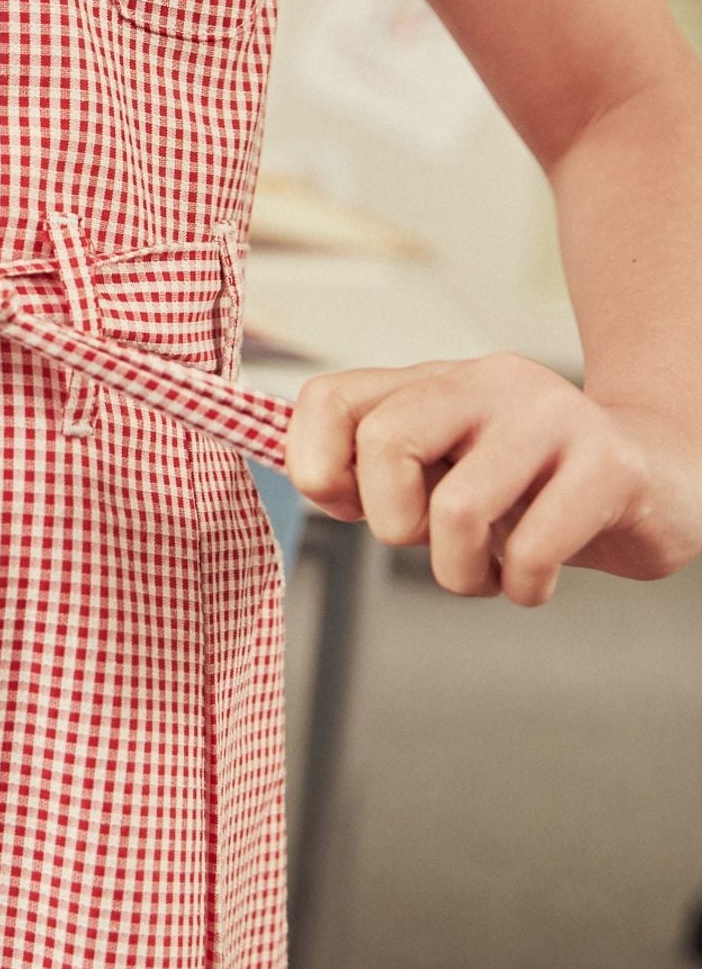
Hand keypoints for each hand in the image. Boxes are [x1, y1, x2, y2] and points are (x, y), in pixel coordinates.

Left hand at [283, 353, 701, 603]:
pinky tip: (536, 576)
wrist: (658, 478)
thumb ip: (377, 469)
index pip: (330, 399)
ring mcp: (552, 417)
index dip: (315, 467)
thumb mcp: (447, 467)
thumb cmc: (534, 486)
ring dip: (461, 574)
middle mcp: (490, 383)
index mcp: (437, 381)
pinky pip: (532, 549)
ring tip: (490, 570)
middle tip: (433, 542)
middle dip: (393, 523)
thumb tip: (310, 483)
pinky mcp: (608, 465)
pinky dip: (523, 587)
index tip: (349, 508)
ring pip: (456, 509)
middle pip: (385, 442)